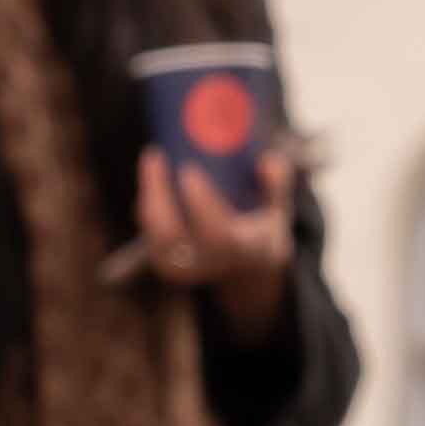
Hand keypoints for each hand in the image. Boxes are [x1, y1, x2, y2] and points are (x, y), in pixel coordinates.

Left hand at [124, 140, 297, 293]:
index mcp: (242, 251)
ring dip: (149, 196)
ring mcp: (185, 268)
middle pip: (172, 237)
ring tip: (154, 158)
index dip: (200, 203)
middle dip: (158, 196)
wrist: (247, 269)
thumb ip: (277, 183)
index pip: (218, 235)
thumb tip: (267, 161)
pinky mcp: (166, 263)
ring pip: (155, 236)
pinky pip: (149, 235)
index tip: (188, 170)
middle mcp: (211, 264)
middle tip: (156, 156)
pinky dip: (146, 205)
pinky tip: (151, 176)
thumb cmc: (261, 229)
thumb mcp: (278, 209)